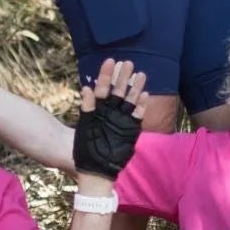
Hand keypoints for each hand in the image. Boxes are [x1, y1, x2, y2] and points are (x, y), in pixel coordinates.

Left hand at [73, 58, 147, 179]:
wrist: (96, 169)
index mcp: (98, 109)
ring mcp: (121, 120)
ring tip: (141, 74)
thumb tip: (86, 88)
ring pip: (130, 100)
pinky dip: (141, 105)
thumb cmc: (86, 148)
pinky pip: (138, 115)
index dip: (106, 75)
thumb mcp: (84, 126)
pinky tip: (145, 95)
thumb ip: (87, 107)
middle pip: (118, 90)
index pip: (102, 88)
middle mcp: (111, 112)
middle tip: (128, 62)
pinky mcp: (130, 129)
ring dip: (135, 87)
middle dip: (123, 76)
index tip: (110, 60)